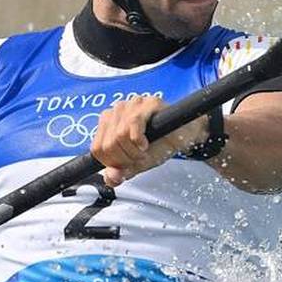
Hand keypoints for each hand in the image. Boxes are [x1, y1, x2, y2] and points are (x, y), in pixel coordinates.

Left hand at [89, 96, 208, 186]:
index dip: (112, 163)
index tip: (127, 163)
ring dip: (134, 151)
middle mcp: (117, 111)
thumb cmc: (160, 145)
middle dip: (125, 159)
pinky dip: (139, 140)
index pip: (96, 149)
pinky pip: (133, 123)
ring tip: (144, 150)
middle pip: (107, 144)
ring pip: (119, 135)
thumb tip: (110, 178)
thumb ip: (121, 172)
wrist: (184, 136)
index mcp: (108, 123)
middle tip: (139, 157)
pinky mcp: (148, 103)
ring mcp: (132, 104)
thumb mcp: (136, 164)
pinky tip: (146, 142)